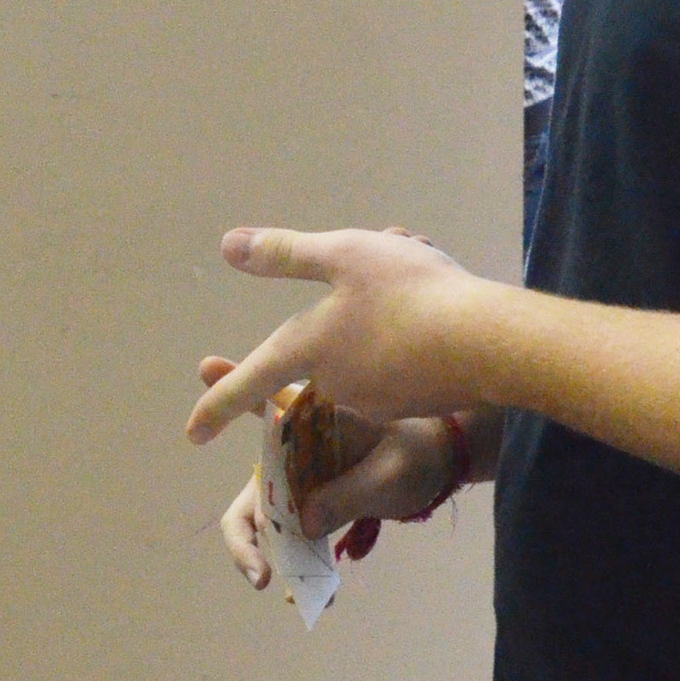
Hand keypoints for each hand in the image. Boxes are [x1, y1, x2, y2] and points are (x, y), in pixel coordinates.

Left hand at [186, 227, 482, 446]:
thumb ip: (285, 253)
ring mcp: (377, 398)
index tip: (191, 435)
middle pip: (325, 344)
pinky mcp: (416, 402)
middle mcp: (336, 384)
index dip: (219, 404)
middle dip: (349, 301)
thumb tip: (229, 246)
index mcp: (308, 349)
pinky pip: (399, 361)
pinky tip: (445, 302)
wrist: (488, 342)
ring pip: (367, 346)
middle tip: (400, 249)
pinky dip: (412, 330)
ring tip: (424, 263)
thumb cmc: (409, 291)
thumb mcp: (343, 254)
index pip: (252, 380)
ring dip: (385, 307)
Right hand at [209, 386, 462, 589]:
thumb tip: (304, 527)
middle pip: (250, 496)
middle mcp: (293, 453)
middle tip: (260, 574)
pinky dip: (300, 569)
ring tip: (292, 593)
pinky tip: (317, 597)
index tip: (206, 366)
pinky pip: (294, 541)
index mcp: (310, 423)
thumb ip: (350, 495)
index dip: (228, 386)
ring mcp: (300, 483)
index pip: (264, 403)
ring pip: (265, 526)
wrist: (439, 463)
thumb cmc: (417, 452)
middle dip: (244, 539)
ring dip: (271, 561)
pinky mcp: (313, 506)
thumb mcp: (393, 472)